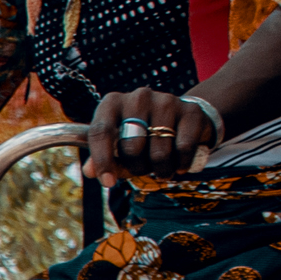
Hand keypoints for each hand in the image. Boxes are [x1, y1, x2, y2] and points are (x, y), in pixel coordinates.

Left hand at [84, 88, 217, 185]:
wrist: (181, 117)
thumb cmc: (142, 134)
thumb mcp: (119, 145)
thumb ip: (103, 158)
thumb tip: (90, 171)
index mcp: (112, 103)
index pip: (101, 132)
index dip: (102, 160)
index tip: (107, 182)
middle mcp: (138, 97)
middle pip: (132, 148)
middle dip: (137, 168)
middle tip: (143, 168)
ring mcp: (166, 101)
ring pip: (159, 153)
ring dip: (161, 170)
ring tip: (161, 166)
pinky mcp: (190, 110)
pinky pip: (183, 150)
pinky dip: (181, 164)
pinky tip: (179, 162)